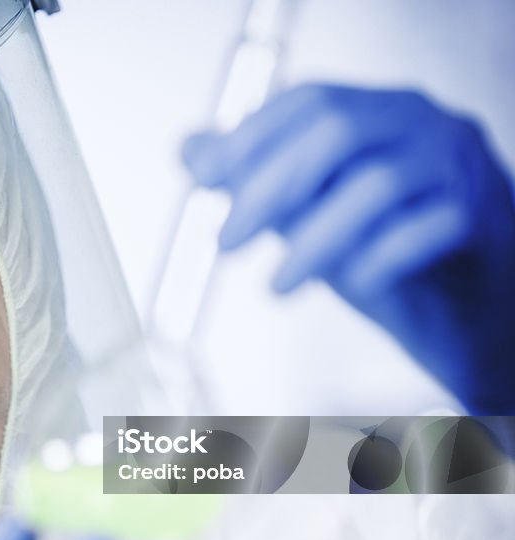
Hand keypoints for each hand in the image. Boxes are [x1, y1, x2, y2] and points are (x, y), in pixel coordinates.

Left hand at [182, 84, 514, 412]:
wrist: (470, 307)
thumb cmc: (389, 248)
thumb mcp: (311, 210)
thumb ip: (257, 178)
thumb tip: (189, 150)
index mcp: (378, 111)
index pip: (308, 100)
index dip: (248, 137)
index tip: (201, 180)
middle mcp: (422, 125)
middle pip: (336, 130)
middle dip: (268, 188)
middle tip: (225, 244)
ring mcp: (458, 167)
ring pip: (376, 185)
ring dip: (312, 240)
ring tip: (277, 286)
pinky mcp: (482, 218)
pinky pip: (425, 231)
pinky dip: (376, 260)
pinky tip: (352, 284)